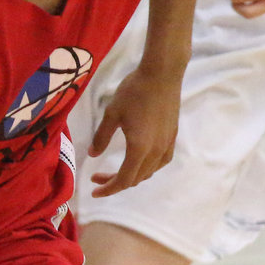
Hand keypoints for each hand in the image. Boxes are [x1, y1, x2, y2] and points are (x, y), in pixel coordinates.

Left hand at [88, 66, 180, 196]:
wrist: (162, 74)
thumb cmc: (134, 91)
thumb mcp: (112, 114)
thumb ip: (101, 137)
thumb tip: (92, 155)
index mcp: (140, 149)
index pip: (123, 180)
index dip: (108, 189)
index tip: (94, 191)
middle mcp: (156, 152)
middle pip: (135, 179)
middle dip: (115, 183)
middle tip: (97, 177)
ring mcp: (166, 144)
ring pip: (149, 172)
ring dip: (131, 176)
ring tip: (115, 171)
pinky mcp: (172, 136)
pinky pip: (160, 162)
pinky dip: (147, 168)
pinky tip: (139, 161)